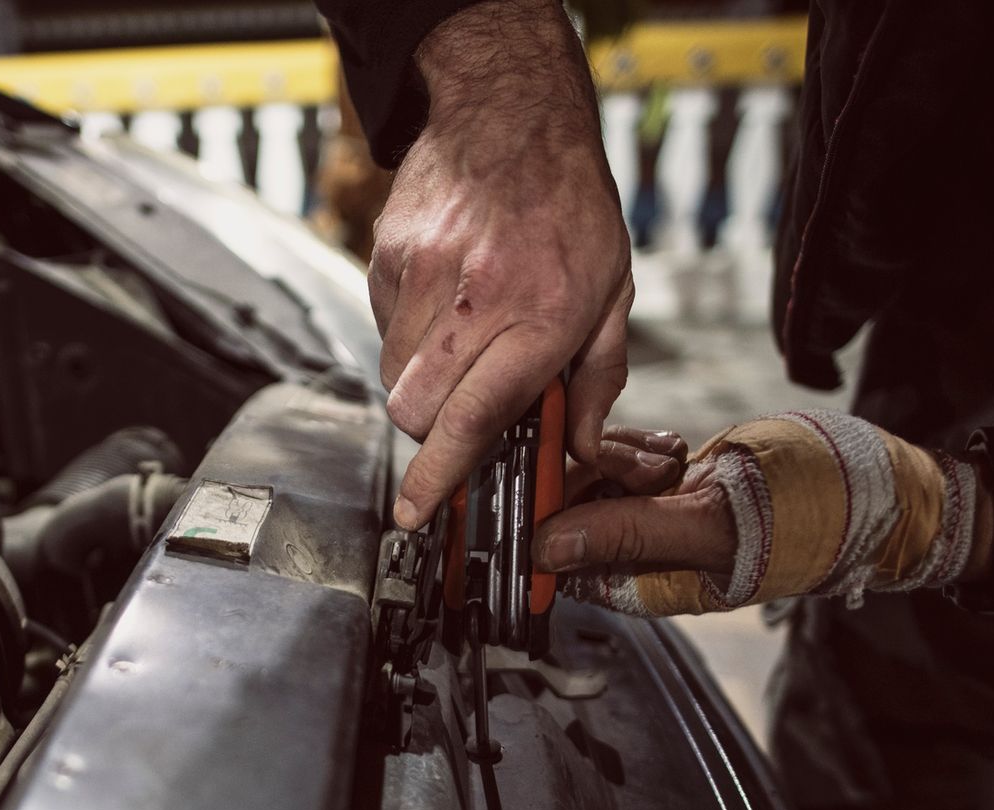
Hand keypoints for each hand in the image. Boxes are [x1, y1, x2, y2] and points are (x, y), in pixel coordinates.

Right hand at [371, 0, 631, 529]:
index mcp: (542, 315)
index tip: (416, 513)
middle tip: (462, 416)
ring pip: (394, 376)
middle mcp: (477, 299)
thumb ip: (596, 381)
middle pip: (417, 411)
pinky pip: (383, 330)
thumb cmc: (570, 207)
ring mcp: (423, 275)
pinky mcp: (387, 258)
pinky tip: (444, 303)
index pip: (476, 418)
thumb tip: (578, 452)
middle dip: (433, 434)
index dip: (440, 476)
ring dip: (422, 385)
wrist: (509, 113)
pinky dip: (408, 338)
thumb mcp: (611, 294)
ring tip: (462, 345)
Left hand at [535, 411, 991, 615]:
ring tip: (674, 457)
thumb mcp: (710, 525)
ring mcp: (652, 519)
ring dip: (622, 456)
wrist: (871, 481)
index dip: (542, 520)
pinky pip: (621, 460)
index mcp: (640, 586)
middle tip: (645, 465)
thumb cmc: (808, 517)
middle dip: (592, 477)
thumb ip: (628, 534)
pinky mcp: (668, 485)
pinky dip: (641, 446)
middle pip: (564, 514)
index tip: (554, 478)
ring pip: (591, 478)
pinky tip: (679, 449)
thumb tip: (545, 549)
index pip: (554, 563)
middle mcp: (638, 558)